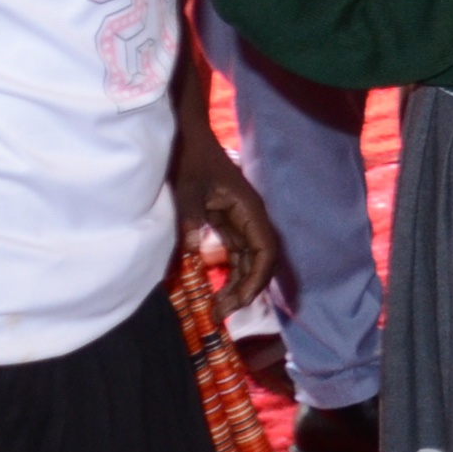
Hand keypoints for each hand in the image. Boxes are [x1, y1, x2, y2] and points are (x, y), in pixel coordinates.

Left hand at [170, 129, 280, 322]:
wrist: (187, 136)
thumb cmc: (190, 158)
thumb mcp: (187, 186)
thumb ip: (190, 217)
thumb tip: (190, 252)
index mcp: (249, 208)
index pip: (265, 250)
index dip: (257, 278)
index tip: (239, 302)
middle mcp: (250, 217)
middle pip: (260, 259)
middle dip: (246, 289)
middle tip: (222, 314)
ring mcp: (239, 219)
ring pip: (248, 258)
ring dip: (238, 284)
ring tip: (219, 309)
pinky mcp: (226, 220)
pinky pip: (235, 252)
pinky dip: (229, 272)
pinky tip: (216, 288)